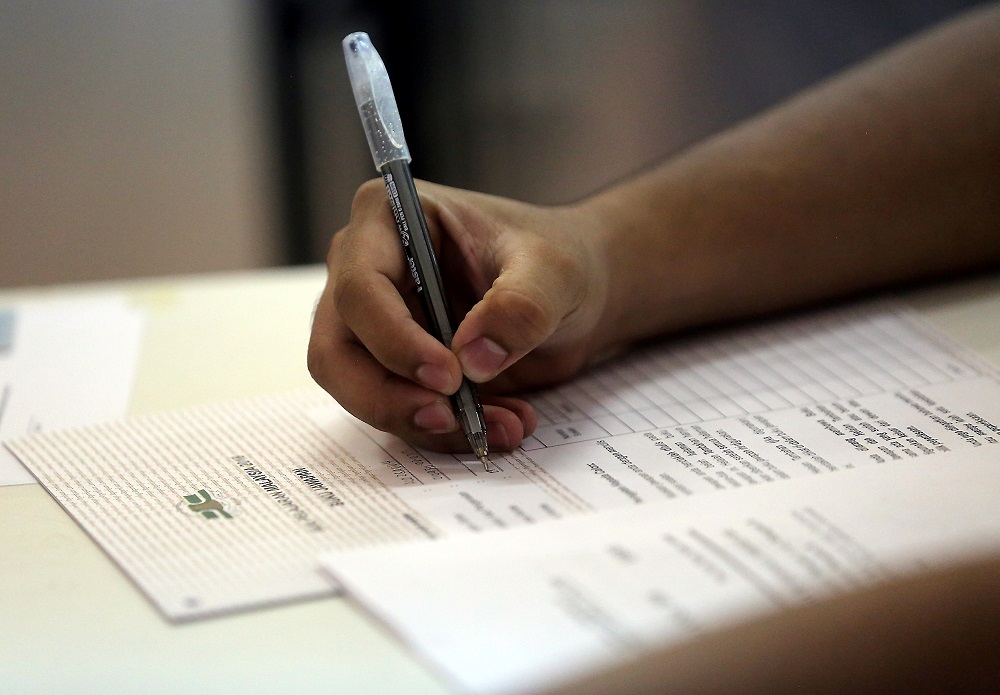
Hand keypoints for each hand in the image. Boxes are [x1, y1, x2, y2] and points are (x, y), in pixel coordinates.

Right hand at [308, 179, 614, 452]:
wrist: (578, 293)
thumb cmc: (557, 257)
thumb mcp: (555, 271)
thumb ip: (521, 305)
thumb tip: (473, 358)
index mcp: (387, 219)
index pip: (360, 288)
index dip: (394, 339)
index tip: (449, 375)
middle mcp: (364, 271)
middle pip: (336, 351)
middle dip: (386, 397)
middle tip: (447, 418)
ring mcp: (376, 325)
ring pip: (361, 391)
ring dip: (425, 422)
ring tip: (501, 427)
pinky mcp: (397, 369)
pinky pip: (401, 412)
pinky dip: (446, 432)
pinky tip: (503, 426)